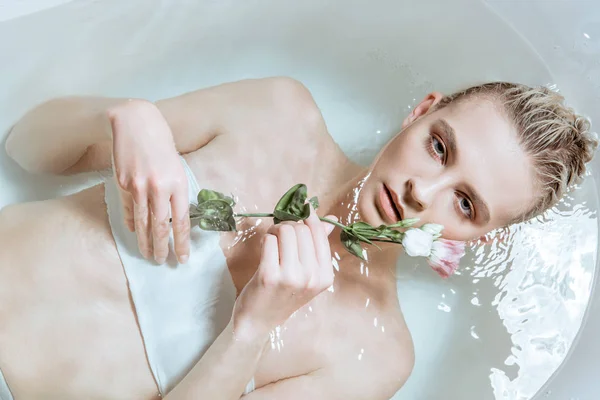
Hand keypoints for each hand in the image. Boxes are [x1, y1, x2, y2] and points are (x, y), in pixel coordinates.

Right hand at [108, 100, 189, 263]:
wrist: (136, 124)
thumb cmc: (161, 145)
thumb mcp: (176, 166)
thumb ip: (175, 191)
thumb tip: (174, 217)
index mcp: (178, 183)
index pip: (182, 221)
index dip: (182, 242)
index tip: (183, 257)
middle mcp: (159, 187)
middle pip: (161, 226)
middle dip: (162, 248)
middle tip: (162, 262)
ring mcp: (139, 186)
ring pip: (143, 223)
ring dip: (146, 242)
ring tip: (148, 255)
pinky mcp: (122, 184)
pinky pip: (128, 210)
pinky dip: (132, 224)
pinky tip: (134, 233)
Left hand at [232, 206, 336, 339]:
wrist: (259, 321)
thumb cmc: (283, 294)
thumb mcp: (307, 274)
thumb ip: (318, 246)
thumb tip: (330, 220)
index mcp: (325, 276)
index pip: (319, 234)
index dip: (308, 219)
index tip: (301, 213)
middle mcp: (311, 277)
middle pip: (301, 229)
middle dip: (288, 226)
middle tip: (279, 235)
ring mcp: (291, 277)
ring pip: (286, 231)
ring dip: (276, 231)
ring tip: (272, 242)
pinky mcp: (269, 275)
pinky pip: (269, 240)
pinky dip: (266, 240)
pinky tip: (265, 251)